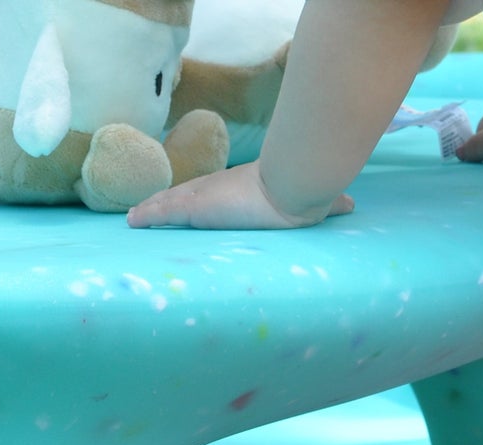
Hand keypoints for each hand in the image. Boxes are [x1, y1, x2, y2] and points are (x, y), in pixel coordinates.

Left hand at [127, 161, 353, 229]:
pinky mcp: (196, 206)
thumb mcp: (317, 203)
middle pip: (190, 197)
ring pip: (173, 204)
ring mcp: (208, 198)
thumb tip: (351, 206)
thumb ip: (331, 204)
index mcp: (245, 194)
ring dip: (155, 211)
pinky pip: (164, 211)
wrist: (294, 184)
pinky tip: (131, 222)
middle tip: (145, 216)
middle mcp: (222, 191)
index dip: (202, 201)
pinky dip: (149, 215)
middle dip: (170, 205)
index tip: (189, 207)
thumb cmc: (304, 193)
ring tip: (135, 220)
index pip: (217, 196)